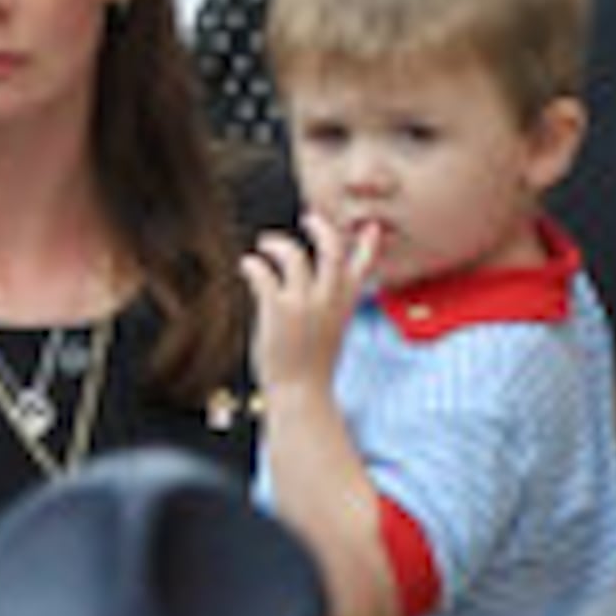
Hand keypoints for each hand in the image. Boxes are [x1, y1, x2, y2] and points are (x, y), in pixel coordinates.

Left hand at [241, 209, 375, 402]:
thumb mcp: (331, 335)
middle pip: (331, 249)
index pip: (363, 267)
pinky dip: (253, 264)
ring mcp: (303, 305)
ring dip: (277, 244)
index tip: (369, 227)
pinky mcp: (278, 311)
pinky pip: (264, 274)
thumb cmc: (310, 369)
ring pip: (294, 256)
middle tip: (307, 219)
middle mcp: (328, 301)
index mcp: (344, 306)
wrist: (301, 396)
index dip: (367, 244)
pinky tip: (246, 264)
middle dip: (320, 228)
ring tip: (264, 245)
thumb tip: (317, 294)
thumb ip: (329, 310)